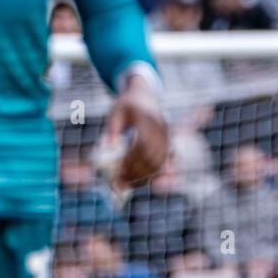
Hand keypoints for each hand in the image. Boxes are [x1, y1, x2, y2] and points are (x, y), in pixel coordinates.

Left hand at [103, 74, 168, 192]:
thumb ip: (111, 131)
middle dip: (137, 173)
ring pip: (160, 162)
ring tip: (128, 183)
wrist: (145, 95)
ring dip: (145, 175)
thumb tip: (109, 152)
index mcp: (146, 118)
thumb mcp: (115, 113)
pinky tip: (141, 180)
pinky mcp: (169, 142)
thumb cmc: (127, 105)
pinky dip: (154, 173)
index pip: (142, 144)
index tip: (119, 172)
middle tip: (121, 183)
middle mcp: (160, 128)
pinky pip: (165, 162)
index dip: (132, 161)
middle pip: (152, 156)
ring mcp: (167, 136)